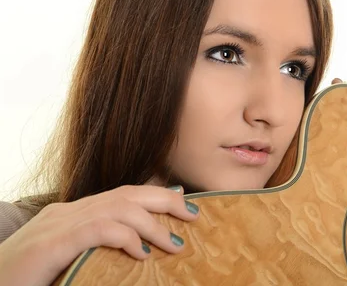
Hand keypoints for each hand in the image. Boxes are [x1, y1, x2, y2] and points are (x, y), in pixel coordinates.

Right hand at [0, 185, 198, 285]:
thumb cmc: (29, 278)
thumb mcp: (70, 260)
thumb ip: (100, 249)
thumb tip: (139, 252)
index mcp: (74, 214)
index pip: (122, 194)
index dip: (155, 196)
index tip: (183, 202)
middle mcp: (70, 212)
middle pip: (127, 193)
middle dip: (165, 201)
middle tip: (193, 214)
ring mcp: (60, 224)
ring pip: (120, 208)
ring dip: (154, 224)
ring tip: (176, 244)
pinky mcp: (54, 243)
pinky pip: (99, 229)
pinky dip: (127, 238)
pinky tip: (142, 254)